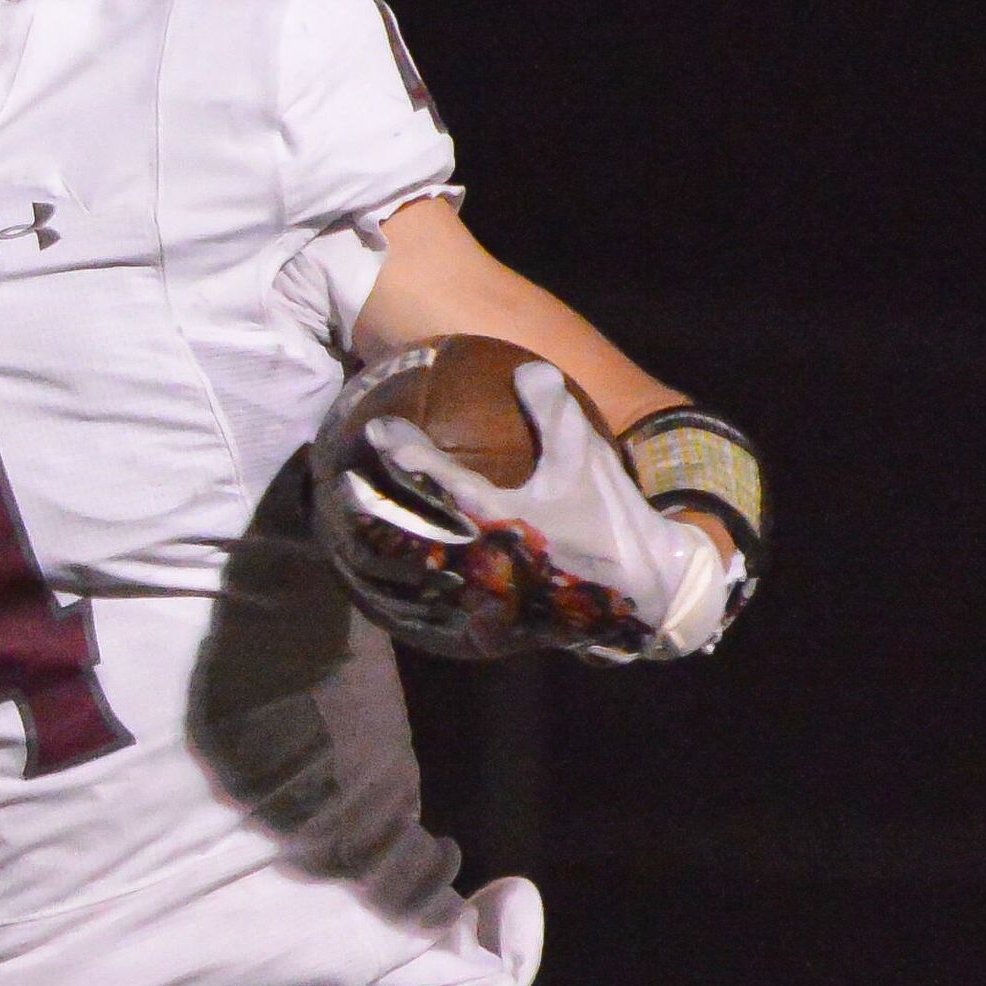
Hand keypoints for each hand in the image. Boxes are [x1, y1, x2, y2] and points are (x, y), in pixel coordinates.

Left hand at [362, 361, 733, 660]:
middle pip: (409, 534)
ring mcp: (480, 594)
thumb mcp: (587, 459)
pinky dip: (411, 582)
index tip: (378, 430)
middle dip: (372, 510)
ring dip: (382, 550)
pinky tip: (390, 570)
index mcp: (502, 518)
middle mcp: (481, 560)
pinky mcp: (485, 618)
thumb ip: (554, 413)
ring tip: (349, 527)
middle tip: (340, 484)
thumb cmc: (611, 520)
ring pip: (416, 571)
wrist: (644, 592)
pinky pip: (438, 598)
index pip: (441, 481)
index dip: (407, 453)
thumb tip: (527, 367)